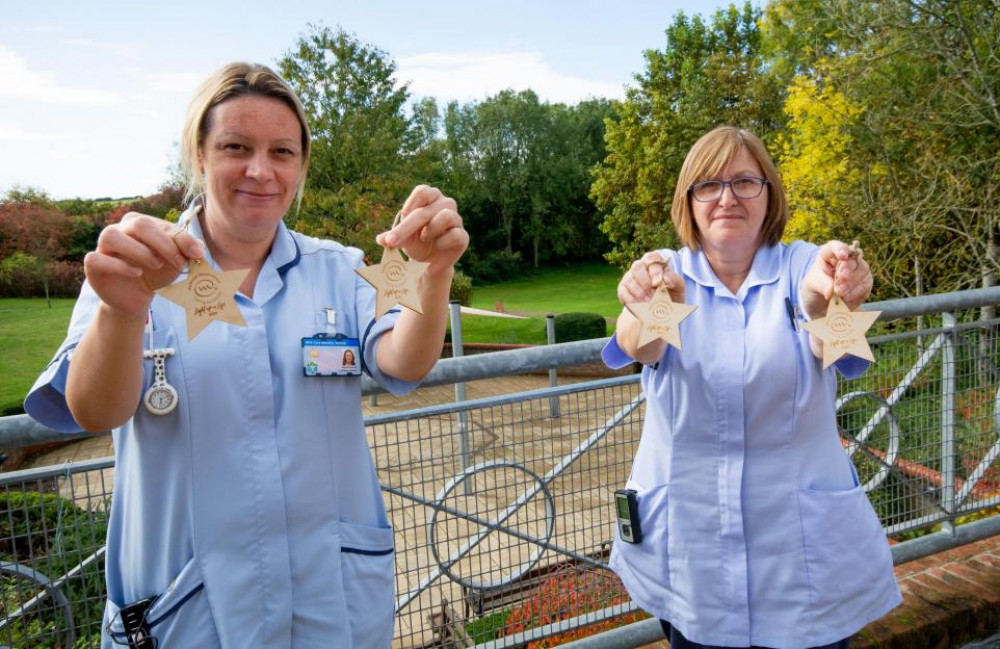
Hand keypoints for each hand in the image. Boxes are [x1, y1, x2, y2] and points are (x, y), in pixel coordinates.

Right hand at [83, 212, 203, 317]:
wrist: (137, 297)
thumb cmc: (156, 273)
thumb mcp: (175, 261)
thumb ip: (187, 251)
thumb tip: (198, 249)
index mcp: (140, 223)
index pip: (160, 223)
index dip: (180, 239)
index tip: (196, 255)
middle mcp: (120, 229)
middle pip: (139, 224)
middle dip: (162, 243)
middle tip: (177, 262)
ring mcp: (103, 246)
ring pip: (111, 236)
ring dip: (138, 250)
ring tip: (156, 264)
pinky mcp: (93, 264)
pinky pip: (96, 258)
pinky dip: (117, 265)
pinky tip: (136, 273)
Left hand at [376, 185, 468, 275]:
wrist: (429, 263)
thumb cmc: (416, 243)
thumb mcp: (402, 238)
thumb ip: (392, 237)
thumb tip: (380, 239)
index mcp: (431, 198)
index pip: (422, 191)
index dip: (410, 203)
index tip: (401, 217)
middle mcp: (445, 205)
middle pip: (427, 209)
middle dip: (407, 226)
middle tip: (392, 242)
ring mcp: (456, 220)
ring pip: (447, 216)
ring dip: (431, 228)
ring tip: (424, 238)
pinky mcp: (463, 237)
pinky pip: (456, 234)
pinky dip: (443, 241)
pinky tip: (437, 246)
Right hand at [617, 251, 684, 306]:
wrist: (662, 312)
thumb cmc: (671, 295)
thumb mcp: (679, 288)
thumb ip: (675, 280)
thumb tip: (665, 278)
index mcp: (655, 263)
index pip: (651, 258)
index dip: (654, 270)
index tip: (658, 283)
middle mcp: (641, 267)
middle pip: (637, 266)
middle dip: (645, 282)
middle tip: (653, 295)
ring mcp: (629, 278)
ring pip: (629, 280)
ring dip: (640, 293)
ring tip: (649, 303)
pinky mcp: (622, 290)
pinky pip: (623, 292)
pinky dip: (632, 300)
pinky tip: (640, 306)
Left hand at [801, 240, 872, 318]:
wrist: (825, 299)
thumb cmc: (817, 285)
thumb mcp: (813, 284)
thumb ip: (821, 285)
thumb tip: (830, 290)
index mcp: (829, 254)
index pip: (835, 247)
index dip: (840, 249)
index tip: (842, 256)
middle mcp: (847, 258)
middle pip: (852, 259)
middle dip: (847, 269)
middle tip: (841, 278)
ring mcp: (858, 269)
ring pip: (862, 271)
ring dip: (852, 283)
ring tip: (840, 293)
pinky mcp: (865, 282)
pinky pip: (865, 285)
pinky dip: (856, 293)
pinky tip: (846, 299)